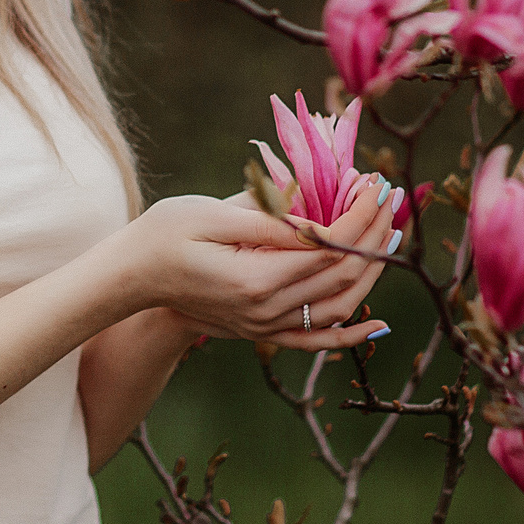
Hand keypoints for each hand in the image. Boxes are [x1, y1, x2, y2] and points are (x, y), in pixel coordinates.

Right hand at [115, 172, 398, 351]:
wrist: (133, 277)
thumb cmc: (164, 234)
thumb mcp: (210, 216)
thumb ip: (267, 220)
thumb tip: (317, 216)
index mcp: (255, 278)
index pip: (329, 247)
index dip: (359, 214)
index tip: (375, 182)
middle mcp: (266, 310)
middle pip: (342, 275)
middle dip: (373, 233)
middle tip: (390, 198)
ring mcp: (265, 325)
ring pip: (339, 306)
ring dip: (371, 271)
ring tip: (389, 235)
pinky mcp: (262, 330)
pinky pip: (316, 340)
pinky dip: (351, 335)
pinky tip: (378, 324)